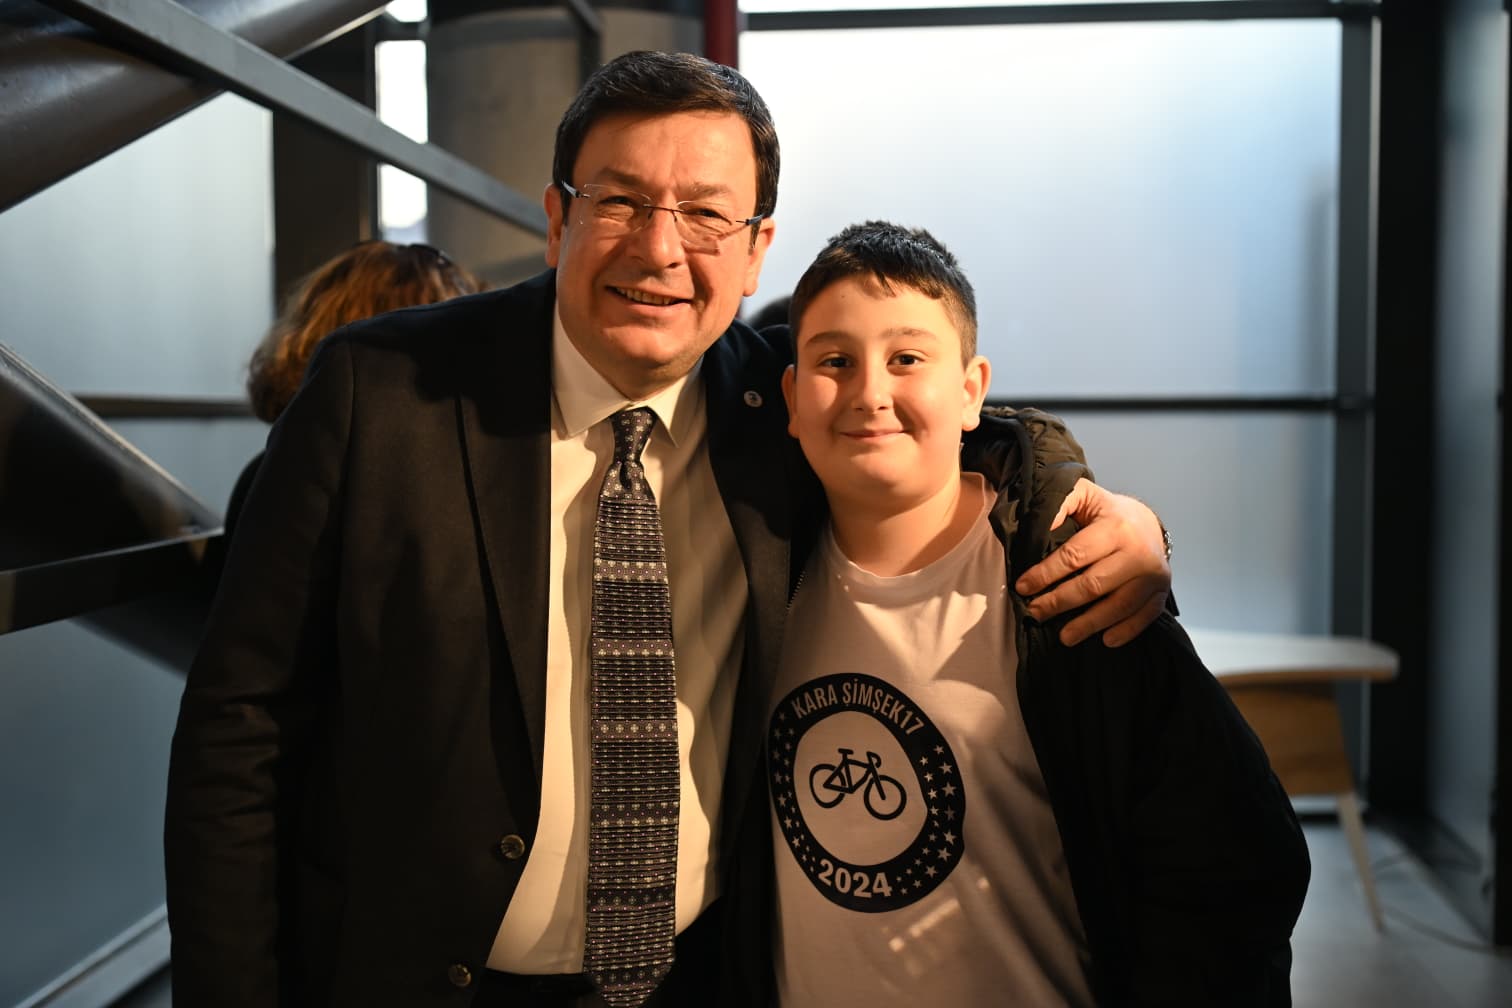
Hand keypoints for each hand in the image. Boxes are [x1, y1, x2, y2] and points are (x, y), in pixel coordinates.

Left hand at [1014, 479, 1170, 647]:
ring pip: (1117, 606)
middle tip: (1035, 613)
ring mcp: (1153, 574)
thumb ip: (1060, 502)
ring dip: (1088, 624)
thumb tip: (1039, 528)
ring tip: (1064, 637)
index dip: (1046, 574)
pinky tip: (1106, 640)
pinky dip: (1125, 631)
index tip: (1023, 588)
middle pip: (1093, 585)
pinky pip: (1144, 616)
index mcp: (1115, 527)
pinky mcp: (1162, 592)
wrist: (1149, 522)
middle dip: (1059, 602)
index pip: (1075, 556)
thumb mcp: (1083, 496)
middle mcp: (1137, 552)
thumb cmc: (1107, 513)